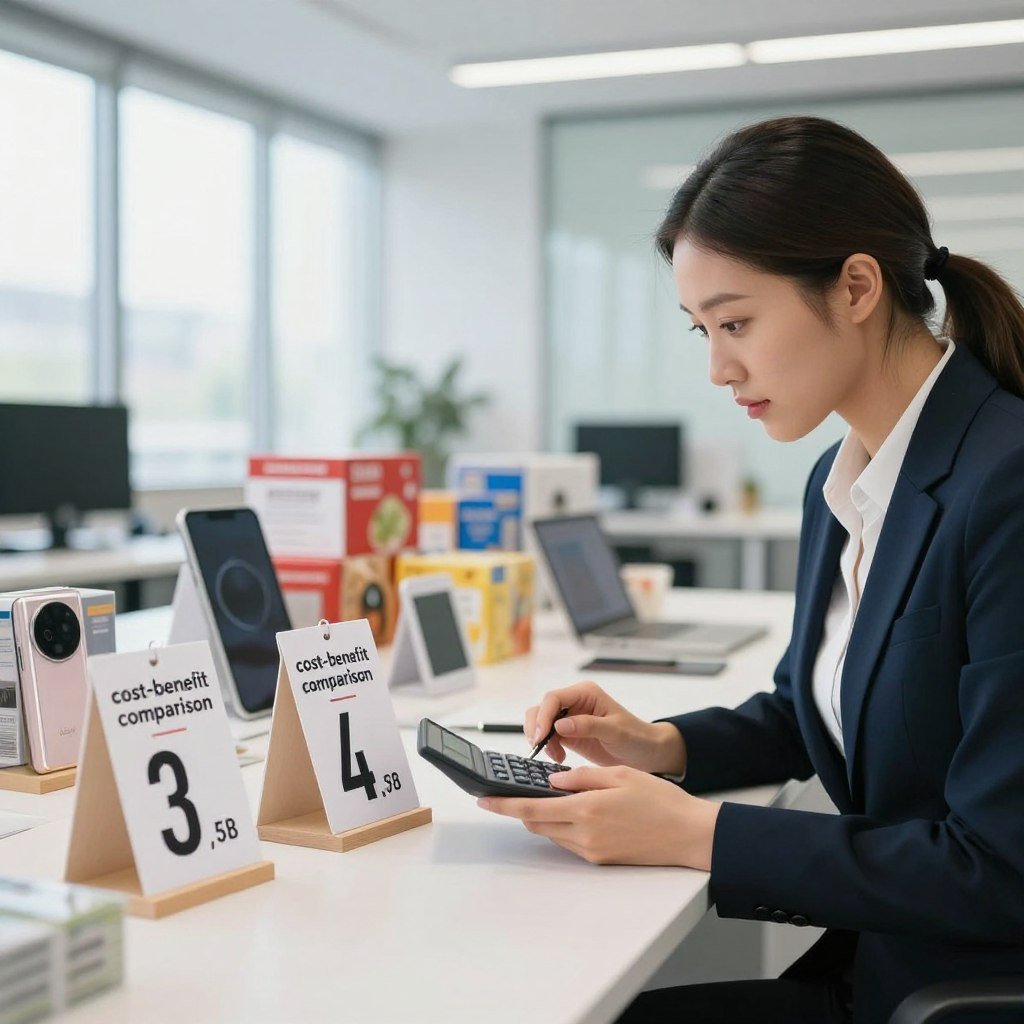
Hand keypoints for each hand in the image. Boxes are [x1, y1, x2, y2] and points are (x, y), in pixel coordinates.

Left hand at [478, 765, 718, 867]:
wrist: (689, 835)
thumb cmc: (659, 799)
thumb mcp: (619, 774)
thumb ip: (581, 777)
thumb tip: (552, 782)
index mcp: (586, 809)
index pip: (532, 809)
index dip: (503, 805)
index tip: (482, 800)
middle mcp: (584, 834)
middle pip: (537, 823)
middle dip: (522, 809)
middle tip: (514, 791)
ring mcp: (592, 850)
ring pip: (552, 833)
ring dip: (544, 817)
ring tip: (551, 796)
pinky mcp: (601, 859)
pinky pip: (570, 842)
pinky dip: (563, 825)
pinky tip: (575, 811)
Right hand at [526, 681, 684, 774]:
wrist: (646, 753)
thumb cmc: (636, 737)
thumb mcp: (615, 731)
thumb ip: (588, 726)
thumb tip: (560, 725)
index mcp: (585, 693)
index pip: (554, 698)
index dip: (543, 716)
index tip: (541, 736)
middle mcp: (575, 702)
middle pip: (542, 708)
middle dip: (537, 727)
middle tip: (540, 748)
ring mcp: (570, 718)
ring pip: (541, 722)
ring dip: (541, 739)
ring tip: (555, 756)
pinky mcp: (568, 734)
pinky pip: (548, 737)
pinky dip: (547, 748)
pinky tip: (559, 759)